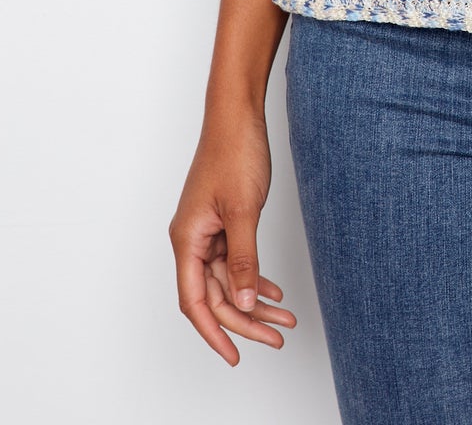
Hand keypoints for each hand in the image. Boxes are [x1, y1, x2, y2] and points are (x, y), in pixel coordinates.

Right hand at [169, 108, 297, 364]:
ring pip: (229, 279)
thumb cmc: (234, 153)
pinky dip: (254, 275)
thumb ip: (244, 258)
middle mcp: (192, 239)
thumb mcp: (243, 210)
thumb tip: (244, 301)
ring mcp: (207, 229)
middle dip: (245, 320)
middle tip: (277, 336)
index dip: (214, 333)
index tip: (234, 356)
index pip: (195, 302)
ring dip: (255, 299)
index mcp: (187, 239)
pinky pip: (235, 259)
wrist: (237, 114)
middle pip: (215, 295)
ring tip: (284, 318)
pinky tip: (274, 290)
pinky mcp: (222, 220)